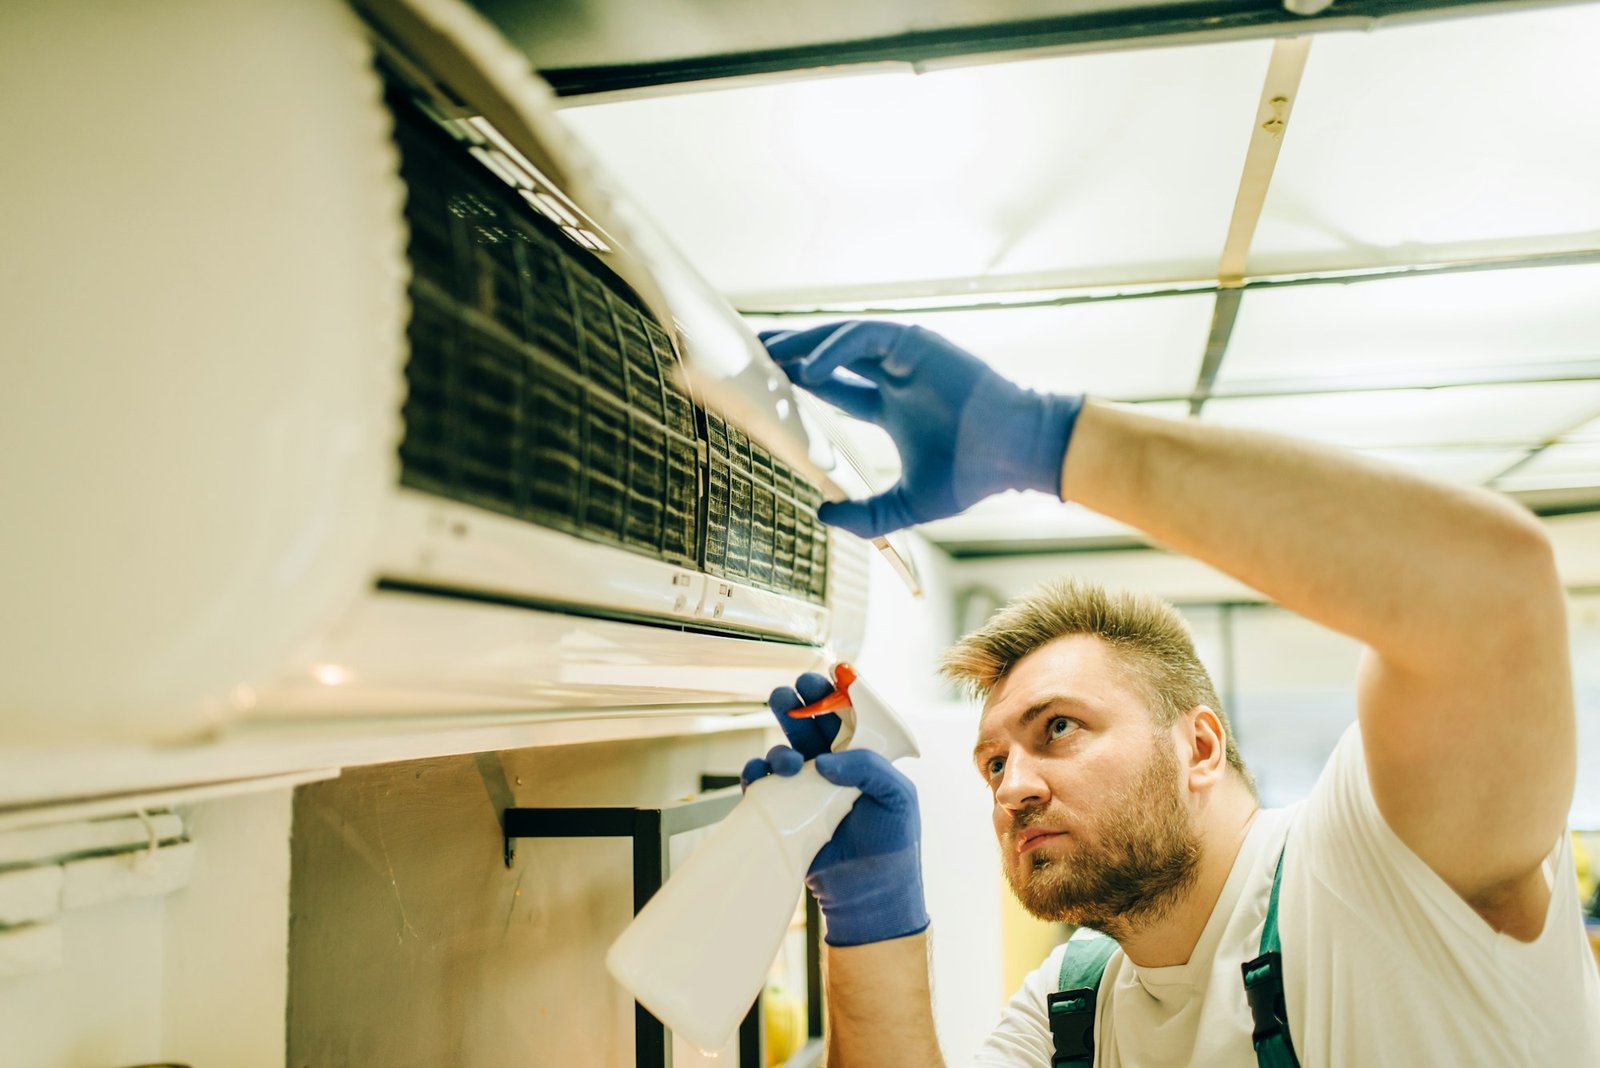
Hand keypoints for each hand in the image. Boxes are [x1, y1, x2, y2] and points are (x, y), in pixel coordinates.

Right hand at [741, 677, 927, 946]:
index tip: (823, 676)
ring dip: (780, 744)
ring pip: (784, 750)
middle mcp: (832, 765)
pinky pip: (763, 784)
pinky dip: (757, 773)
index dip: (832, 692)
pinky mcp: (784, 810)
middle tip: (788, 695)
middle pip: (808, 723)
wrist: (870, 893)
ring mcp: (806, 788)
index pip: (845, 713)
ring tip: (789, 761)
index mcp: (863, 755)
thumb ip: (868, 768)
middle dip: (796, 704)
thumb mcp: (897, 796)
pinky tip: (763, 775)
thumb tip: (824, 762)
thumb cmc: (893, 842)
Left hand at [762, 320, 1082, 537]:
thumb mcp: (906, 503)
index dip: (801, 384)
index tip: (768, 388)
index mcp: (893, 405)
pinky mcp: (917, 343)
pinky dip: (834, 349)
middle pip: (831, 355)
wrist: (1014, 452)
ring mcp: (906, 356)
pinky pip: (865, 337)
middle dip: (793, 354)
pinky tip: (807, 369)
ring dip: (805, 344)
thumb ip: (865, 513)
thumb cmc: (971, 475)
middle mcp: (896, 376)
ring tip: (770, 353)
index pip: (835, 386)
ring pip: (843, 339)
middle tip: (755, 356)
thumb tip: (820, 513)